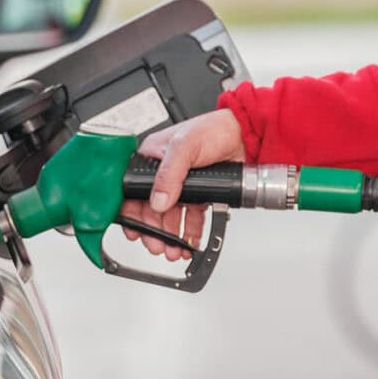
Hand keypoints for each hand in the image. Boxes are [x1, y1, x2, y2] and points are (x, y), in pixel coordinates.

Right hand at [121, 109, 245, 259]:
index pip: (133, 191)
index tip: (135, 231)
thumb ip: (169, 174)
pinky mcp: (198, 193)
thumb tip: (157, 201)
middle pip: (151, 209)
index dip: (132, 213)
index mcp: (150, 158)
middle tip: (157, 246)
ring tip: (173, 249)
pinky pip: (190, 217)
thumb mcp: (184, 146)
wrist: (245, 134)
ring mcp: (181, 185)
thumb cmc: (212, 128)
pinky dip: (189, 232)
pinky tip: (189, 242)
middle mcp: (163, 174)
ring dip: (170, 236)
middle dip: (154, 231)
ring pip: (170, 217)